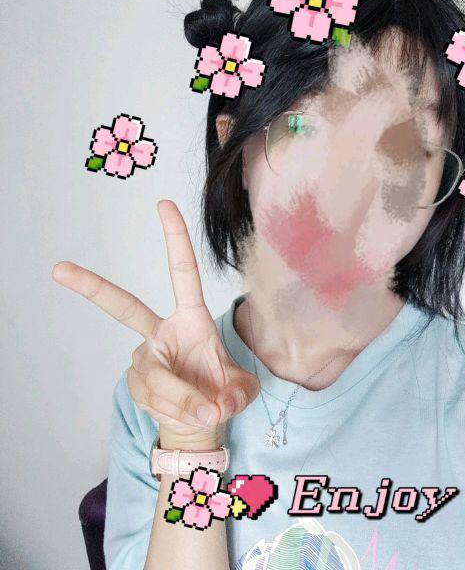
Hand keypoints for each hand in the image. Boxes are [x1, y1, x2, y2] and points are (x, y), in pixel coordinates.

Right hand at [52, 200, 259, 448]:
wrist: (199, 422)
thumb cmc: (221, 393)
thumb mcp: (242, 392)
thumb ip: (238, 394)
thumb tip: (216, 403)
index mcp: (191, 319)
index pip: (182, 273)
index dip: (175, 239)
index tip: (164, 204)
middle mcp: (161, 333)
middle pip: (124, 308)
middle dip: (93, 288)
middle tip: (60, 269)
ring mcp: (144, 358)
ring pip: (158, 378)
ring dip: (184, 400)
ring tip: (206, 411)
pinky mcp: (134, 383)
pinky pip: (155, 400)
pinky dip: (178, 412)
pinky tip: (186, 415)